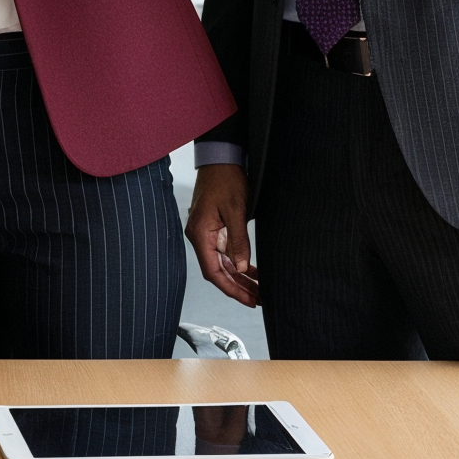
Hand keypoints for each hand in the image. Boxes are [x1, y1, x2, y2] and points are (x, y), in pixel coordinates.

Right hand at [185, 163, 258, 307]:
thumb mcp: (236, 210)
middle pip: (218, 270)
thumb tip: (240, 268)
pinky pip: (225, 252)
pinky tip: (251, 271)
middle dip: (238, 287)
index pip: (213, 271)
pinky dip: (238, 262)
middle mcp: (200, 236)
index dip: (230, 288)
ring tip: (258, 290)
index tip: (248, 300)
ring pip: (222, 263)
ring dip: (239, 277)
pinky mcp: (214, 228)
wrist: (221, 158)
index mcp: (200, 233)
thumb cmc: (225, 179)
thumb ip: (238, 241)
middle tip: (258, 300)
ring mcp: (206, 233)